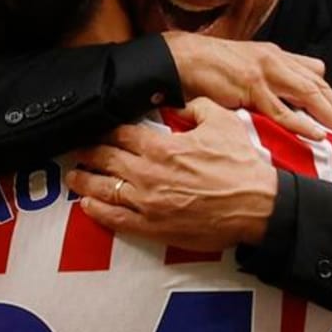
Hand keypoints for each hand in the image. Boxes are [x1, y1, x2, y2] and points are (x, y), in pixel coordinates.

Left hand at [66, 97, 278, 250]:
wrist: (257, 205)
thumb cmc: (241, 164)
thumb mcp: (222, 122)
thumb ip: (196, 107)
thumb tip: (180, 103)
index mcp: (163, 147)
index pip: (121, 134)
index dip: (104, 129)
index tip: (94, 127)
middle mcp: (149, 175)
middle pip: (106, 159)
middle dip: (88, 153)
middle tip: (76, 149)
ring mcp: (149, 204)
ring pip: (105, 190)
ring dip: (85, 182)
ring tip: (74, 177)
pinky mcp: (155, 227)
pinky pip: (117, 220)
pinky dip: (98, 212)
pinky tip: (88, 206)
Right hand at [163, 31, 331, 138]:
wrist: (180, 59)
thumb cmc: (209, 65)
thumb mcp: (245, 64)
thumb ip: (268, 75)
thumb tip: (285, 89)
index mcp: (275, 54)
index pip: (314, 73)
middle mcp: (275, 59)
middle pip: (318, 84)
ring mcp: (264, 72)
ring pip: (307, 94)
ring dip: (330, 115)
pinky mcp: (250, 87)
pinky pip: (281, 110)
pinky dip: (301, 123)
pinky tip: (317, 133)